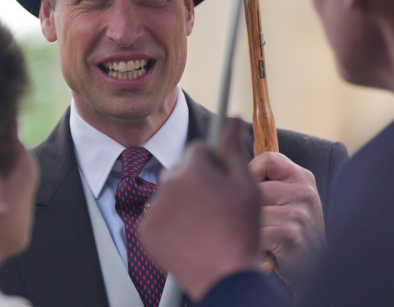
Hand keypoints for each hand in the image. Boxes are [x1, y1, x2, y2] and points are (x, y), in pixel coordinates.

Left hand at [139, 119, 261, 301]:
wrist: (225, 277)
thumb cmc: (240, 231)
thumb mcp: (247, 185)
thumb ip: (234, 147)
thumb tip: (231, 117)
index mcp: (193, 168)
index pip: (199, 150)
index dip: (214, 165)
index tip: (222, 182)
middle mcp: (168, 183)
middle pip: (182, 170)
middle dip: (196, 181)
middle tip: (215, 206)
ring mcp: (154, 208)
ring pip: (169, 192)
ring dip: (182, 200)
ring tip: (204, 223)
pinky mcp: (146, 229)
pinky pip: (158, 214)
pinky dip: (169, 221)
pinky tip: (188, 233)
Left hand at [250, 151, 324, 286]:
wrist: (311, 272)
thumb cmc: (290, 233)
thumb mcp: (288, 199)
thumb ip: (269, 180)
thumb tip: (231, 156)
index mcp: (303, 178)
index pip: (268, 159)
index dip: (251, 174)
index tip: (247, 192)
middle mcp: (304, 193)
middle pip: (254, 187)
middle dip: (246, 208)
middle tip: (254, 224)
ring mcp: (299, 214)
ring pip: (251, 211)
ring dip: (248, 228)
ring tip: (259, 237)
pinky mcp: (290, 235)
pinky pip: (254, 231)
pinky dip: (253, 244)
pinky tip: (263, 249)